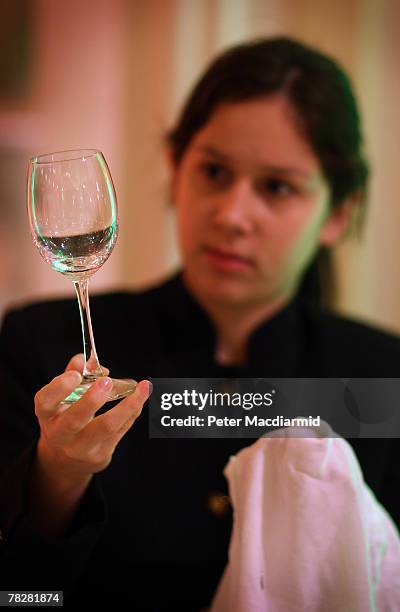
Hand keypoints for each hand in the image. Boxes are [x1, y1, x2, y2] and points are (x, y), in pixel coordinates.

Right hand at [29, 355, 151, 536]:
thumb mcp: (63, 397)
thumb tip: (91, 361)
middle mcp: (60, 433)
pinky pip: (121, 429)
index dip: (59, 388)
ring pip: (106, 427)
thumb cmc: (66, 416)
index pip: (45, 401)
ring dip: (127, 405)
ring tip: (143, 387)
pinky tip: (141, 397)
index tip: (75, 375)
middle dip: (92, 400)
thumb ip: (74, 374)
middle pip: (75, 419)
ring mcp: (81, 447)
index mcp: (47, 414)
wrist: (68, 458)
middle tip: (106, 381)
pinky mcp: (101, 454)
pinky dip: (133, 410)